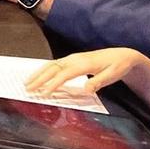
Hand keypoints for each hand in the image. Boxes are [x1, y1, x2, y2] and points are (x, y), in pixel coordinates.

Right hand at [25, 47, 147, 96]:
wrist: (122, 55)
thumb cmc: (118, 66)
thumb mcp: (112, 75)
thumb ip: (98, 82)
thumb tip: (86, 89)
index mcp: (84, 63)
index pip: (65, 74)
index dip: (54, 83)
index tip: (44, 93)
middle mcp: (75, 59)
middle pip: (53, 68)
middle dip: (39, 78)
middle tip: (28, 89)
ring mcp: (72, 58)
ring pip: (51, 65)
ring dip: (38, 74)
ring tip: (27, 83)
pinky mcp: (71, 60)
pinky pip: (54, 65)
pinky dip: (43, 70)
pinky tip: (37, 76)